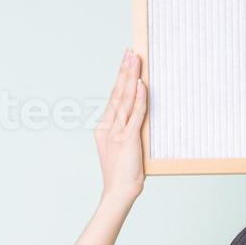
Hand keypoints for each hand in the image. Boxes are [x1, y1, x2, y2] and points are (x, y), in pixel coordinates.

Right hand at [95, 48, 147, 199]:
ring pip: (124, 100)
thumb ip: (128, 130)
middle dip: (124, 71)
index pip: (114, 98)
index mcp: (104, 128)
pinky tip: (141, 85)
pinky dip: (138, 99)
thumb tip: (140, 113)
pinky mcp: (128, 140)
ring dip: (131, 78)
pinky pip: (135, 115)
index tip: (126, 61)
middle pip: (117, 93)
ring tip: (135, 59)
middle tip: (130, 52)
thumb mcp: (124, 147)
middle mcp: (108, 127)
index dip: (120, 78)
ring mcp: (116, 133)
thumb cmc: (124, 173)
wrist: (119, 192)